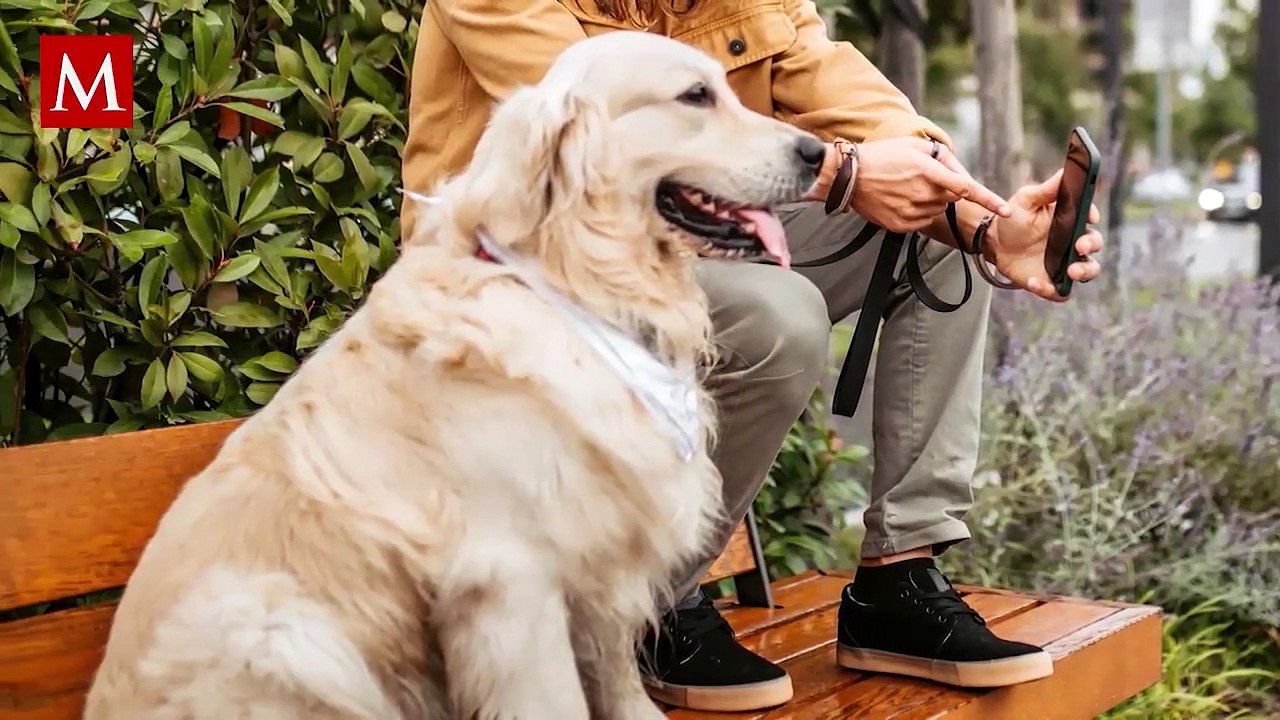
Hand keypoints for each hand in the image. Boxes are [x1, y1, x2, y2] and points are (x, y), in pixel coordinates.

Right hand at [849, 137, 1011, 231]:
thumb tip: (961, 175)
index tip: (1007, 211)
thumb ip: (944, 158)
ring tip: (906, 188)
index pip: (966, 188)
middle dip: (944, 189)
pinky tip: (900, 200)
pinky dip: (917, 212)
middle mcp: (921, 193)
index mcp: (928, 171)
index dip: (989, 199)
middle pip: (950, 198)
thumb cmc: (883, 156)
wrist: (849, 176)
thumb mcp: (916, 147)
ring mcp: (910, 211)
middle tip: (921, 178)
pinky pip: (921, 221)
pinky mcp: (900, 224)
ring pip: (936, 211)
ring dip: (930, 201)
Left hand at [984, 169, 1104, 301]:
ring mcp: (1064, 263)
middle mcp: (1073, 242)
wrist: (993, 243)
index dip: (1093, 216)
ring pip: (1088, 271)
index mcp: (1070, 219)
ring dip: (1084, 273)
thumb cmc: (1013, 218)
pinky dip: (1049, 290)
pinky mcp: (1051, 281)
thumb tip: (1066, 170)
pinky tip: (1034, 282)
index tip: (1089, 216)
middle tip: (1079, 247)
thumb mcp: (1026, 200)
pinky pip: (1060, 292)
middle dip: (1092, 245)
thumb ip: (1047, 189)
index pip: (1090, 217)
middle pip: (1095, 244)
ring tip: (1070, 272)